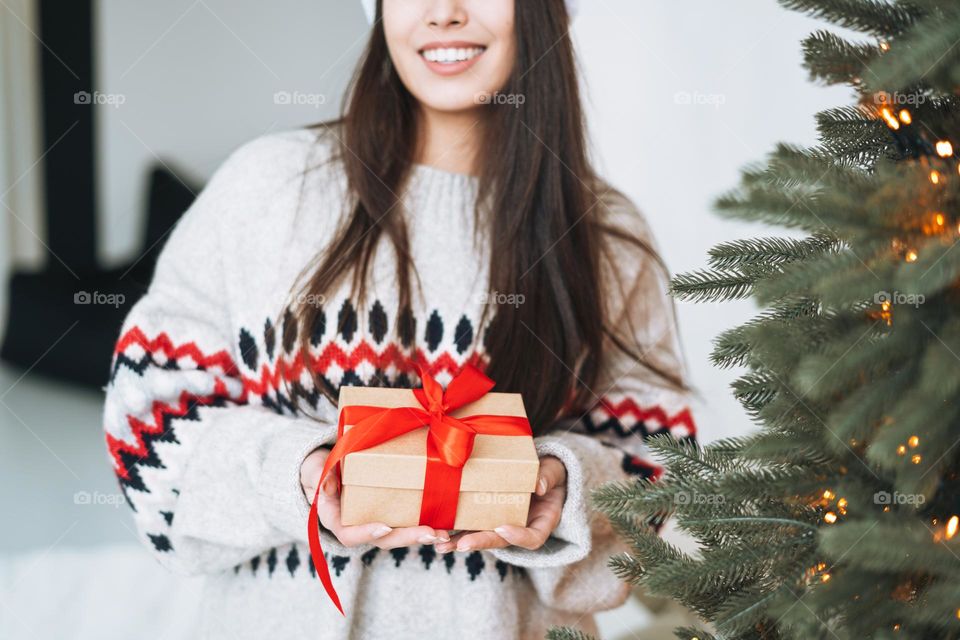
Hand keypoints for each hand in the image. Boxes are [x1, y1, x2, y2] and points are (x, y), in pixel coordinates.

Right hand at [301, 447, 450, 548]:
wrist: (327, 468)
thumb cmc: (320, 469)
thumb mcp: (315, 469)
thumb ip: (320, 475)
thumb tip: (326, 486)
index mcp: (337, 520)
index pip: (350, 535)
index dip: (367, 533)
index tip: (384, 527)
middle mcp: (359, 526)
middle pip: (383, 539)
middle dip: (407, 538)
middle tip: (430, 534)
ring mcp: (376, 522)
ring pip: (399, 535)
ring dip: (421, 536)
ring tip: (443, 534)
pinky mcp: (391, 514)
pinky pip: (407, 523)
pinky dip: (425, 524)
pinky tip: (446, 524)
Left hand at [434, 454, 566, 552]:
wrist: (543, 474)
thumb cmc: (551, 473)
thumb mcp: (554, 472)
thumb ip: (547, 477)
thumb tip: (539, 485)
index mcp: (542, 522)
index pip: (532, 538)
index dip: (518, 537)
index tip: (503, 528)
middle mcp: (520, 528)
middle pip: (501, 541)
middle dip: (481, 542)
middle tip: (462, 545)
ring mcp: (502, 524)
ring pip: (482, 536)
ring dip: (461, 542)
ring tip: (441, 545)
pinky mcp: (488, 517)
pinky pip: (472, 525)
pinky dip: (455, 530)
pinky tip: (437, 532)